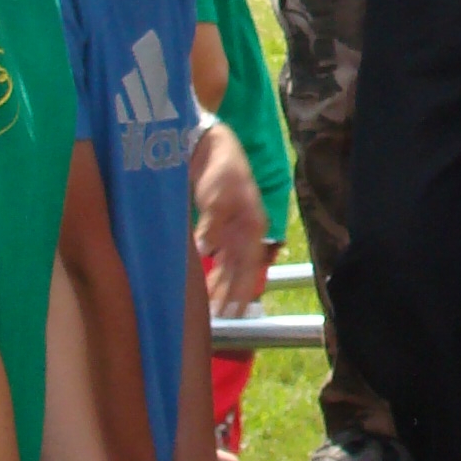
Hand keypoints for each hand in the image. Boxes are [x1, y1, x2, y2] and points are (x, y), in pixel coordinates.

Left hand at [191, 126, 268, 316]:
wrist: (212, 144)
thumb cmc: (219, 167)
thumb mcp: (217, 192)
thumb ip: (213, 222)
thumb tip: (207, 250)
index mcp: (253, 224)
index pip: (249, 265)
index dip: (241, 289)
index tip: (233, 311)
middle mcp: (247, 230)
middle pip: (242, 269)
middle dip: (233, 293)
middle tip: (223, 317)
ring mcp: (235, 228)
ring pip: (232, 264)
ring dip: (224, 284)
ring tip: (215, 307)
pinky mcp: (222, 224)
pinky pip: (222, 254)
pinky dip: (217, 269)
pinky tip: (209, 282)